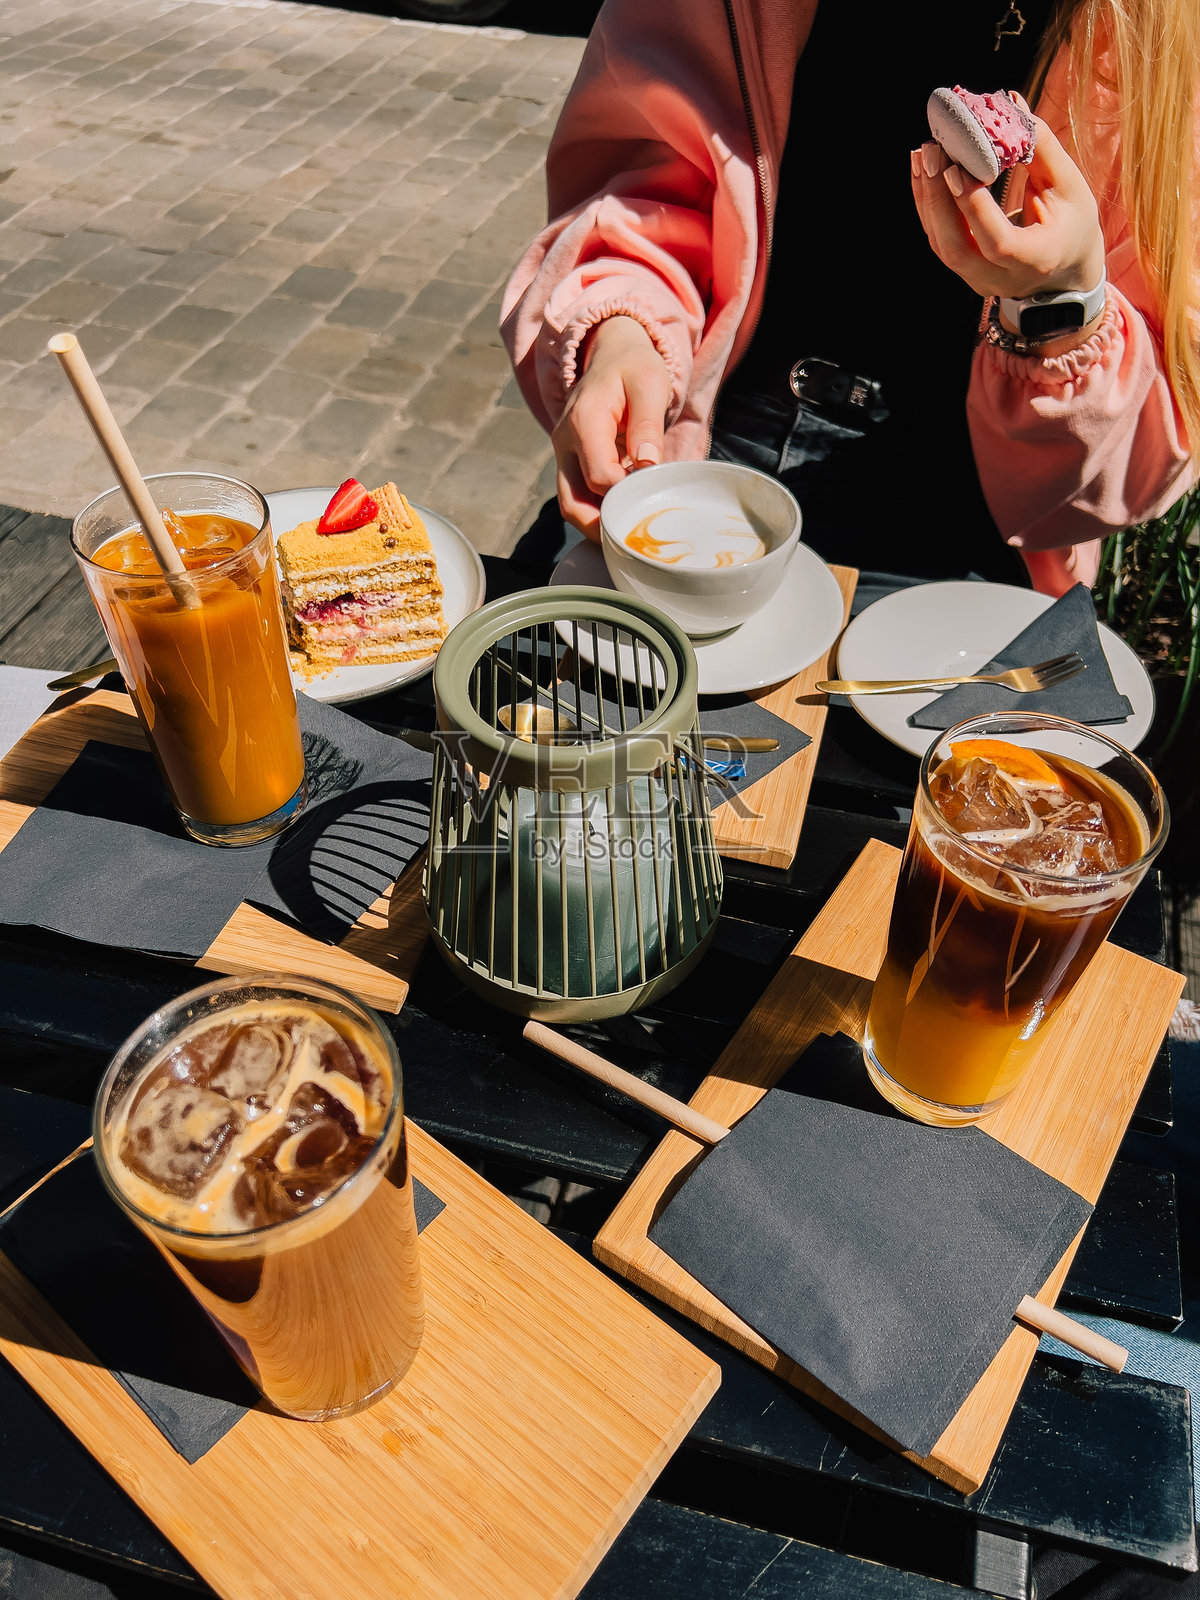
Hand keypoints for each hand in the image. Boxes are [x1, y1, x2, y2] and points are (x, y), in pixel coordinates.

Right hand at [552, 315, 670, 540]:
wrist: (613, 355)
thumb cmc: (634, 368)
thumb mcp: (650, 383)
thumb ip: (647, 423)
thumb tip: (647, 462)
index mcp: (584, 422)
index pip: (599, 476)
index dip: (625, 493)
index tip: (652, 493)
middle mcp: (566, 443)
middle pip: (572, 503)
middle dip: (601, 526)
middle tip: (636, 537)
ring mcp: (565, 455)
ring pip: (570, 506)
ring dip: (597, 524)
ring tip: (631, 532)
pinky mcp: (572, 463)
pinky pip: (578, 497)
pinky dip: (598, 512)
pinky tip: (626, 515)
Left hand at [911, 108, 1105, 320]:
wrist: (1063, 271)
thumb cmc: (1071, 223)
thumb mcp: (1068, 186)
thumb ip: (1041, 148)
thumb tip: (1012, 102)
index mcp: (1036, 261)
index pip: (998, 241)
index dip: (974, 207)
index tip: (956, 167)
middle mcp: (1001, 278)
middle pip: (957, 248)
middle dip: (938, 199)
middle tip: (932, 150)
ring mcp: (978, 279)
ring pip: (941, 243)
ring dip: (926, 197)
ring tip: (923, 153)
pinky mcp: (963, 269)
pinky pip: (939, 237)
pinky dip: (928, 203)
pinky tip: (924, 170)